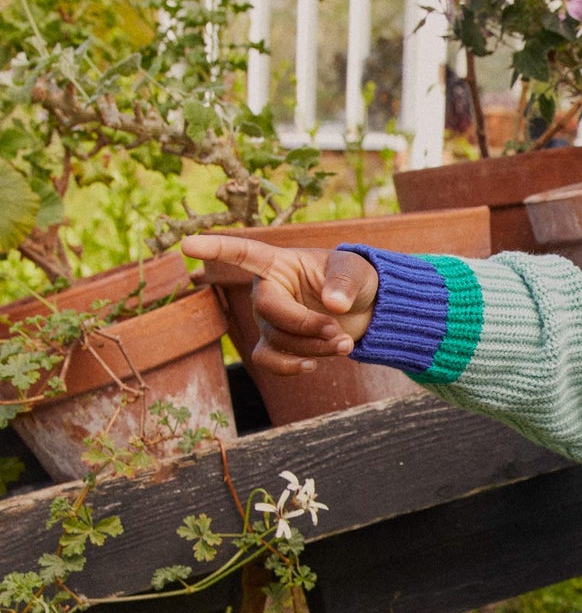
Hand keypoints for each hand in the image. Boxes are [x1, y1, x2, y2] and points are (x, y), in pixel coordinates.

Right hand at [184, 235, 379, 376]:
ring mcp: (268, 321)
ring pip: (277, 340)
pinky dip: (290, 367)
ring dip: (312, 347)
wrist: (364, 309)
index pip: (243, 254)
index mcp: (278, 263)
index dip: (216, 249)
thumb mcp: (356, 272)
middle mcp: (266, 291)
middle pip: (269, 311)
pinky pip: (269, 361)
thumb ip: (344, 284)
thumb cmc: (354, 280)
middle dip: (304, 325)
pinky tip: (313, 365)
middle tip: (337, 331)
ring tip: (345, 343)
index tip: (186, 245)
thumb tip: (333, 305)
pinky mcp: (277, 346)